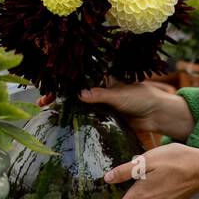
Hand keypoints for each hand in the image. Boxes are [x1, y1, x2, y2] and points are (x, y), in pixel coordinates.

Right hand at [39, 77, 196, 140]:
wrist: (157, 115)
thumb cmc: (142, 98)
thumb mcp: (120, 95)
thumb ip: (100, 95)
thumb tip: (80, 94)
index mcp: (103, 77)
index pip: (79, 77)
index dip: (63, 81)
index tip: (49, 87)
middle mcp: (99, 88)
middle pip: (74, 90)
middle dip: (58, 95)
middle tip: (41, 103)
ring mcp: (100, 102)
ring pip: (77, 103)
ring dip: (63, 107)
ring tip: (45, 111)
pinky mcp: (103, 116)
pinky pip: (85, 117)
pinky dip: (74, 118)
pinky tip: (62, 121)